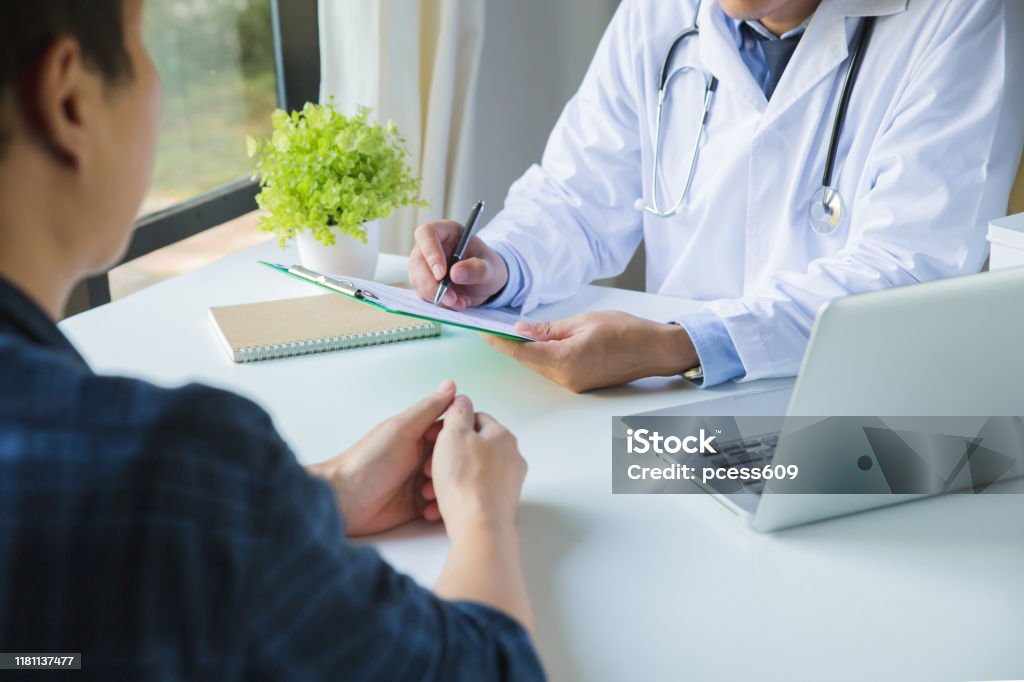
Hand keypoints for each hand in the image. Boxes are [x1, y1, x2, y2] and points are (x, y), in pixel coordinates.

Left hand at [308, 379, 455, 536]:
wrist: (345, 500)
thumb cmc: (369, 461)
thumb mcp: (402, 429)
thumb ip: (429, 409)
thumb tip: (451, 384)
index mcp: (418, 433)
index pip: (451, 430)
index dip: (459, 437)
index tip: (459, 445)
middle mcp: (421, 455)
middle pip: (454, 458)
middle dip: (452, 468)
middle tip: (433, 473)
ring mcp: (420, 481)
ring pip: (450, 483)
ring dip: (445, 490)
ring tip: (426, 493)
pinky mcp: (418, 504)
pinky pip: (439, 505)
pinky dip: (438, 508)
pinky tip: (426, 510)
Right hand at [409, 220, 508, 310]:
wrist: (486, 283)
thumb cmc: (488, 267)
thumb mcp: (490, 267)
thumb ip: (476, 269)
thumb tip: (456, 273)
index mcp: (446, 232)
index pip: (427, 234)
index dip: (431, 253)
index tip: (441, 274)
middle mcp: (431, 246)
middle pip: (418, 261)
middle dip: (432, 284)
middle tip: (451, 298)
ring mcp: (425, 265)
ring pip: (418, 280)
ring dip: (436, 296)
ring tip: (460, 303)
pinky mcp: (425, 282)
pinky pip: (423, 294)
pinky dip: (439, 303)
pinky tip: (457, 303)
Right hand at [425, 394, 526, 538]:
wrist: (479, 526)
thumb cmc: (464, 479)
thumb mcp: (453, 434)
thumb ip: (458, 412)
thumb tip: (463, 400)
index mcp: (502, 435)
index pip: (476, 419)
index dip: (451, 427)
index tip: (434, 439)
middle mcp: (511, 457)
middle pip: (474, 448)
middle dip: (448, 456)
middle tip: (429, 467)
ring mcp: (509, 482)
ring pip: (472, 473)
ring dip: (449, 479)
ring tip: (430, 490)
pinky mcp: (503, 504)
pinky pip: (476, 494)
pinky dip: (459, 497)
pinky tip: (441, 507)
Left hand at [483, 311, 698, 392]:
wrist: (655, 350)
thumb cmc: (626, 331)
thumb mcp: (583, 321)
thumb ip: (549, 329)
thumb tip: (521, 330)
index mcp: (565, 360)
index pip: (521, 352)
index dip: (499, 342)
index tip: (482, 331)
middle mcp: (566, 378)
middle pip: (528, 361)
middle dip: (509, 345)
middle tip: (491, 327)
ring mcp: (574, 384)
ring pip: (539, 366)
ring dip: (525, 351)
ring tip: (510, 333)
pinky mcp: (580, 384)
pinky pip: (553, 370)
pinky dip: (542, 357)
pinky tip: (537, 343)